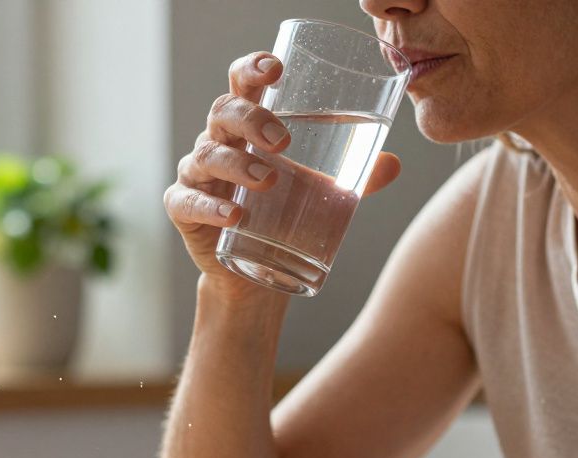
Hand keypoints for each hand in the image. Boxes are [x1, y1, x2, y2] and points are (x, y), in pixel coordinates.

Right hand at [164, 51, 401, 302]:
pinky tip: (233, 216)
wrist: (254, 270)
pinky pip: (187, 202)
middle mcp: (218, 142)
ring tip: (266, 180)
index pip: (242, 85)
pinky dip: (209, 208)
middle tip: (283, 141)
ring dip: (236, 164)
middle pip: (223, 112)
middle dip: (251, 119)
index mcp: (247, 127)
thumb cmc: (281, 213)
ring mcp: (197, 175)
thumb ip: (352, 177)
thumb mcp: (318, 191)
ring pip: (206, 155)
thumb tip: (393, 164)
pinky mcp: (183, 210)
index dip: (252, 69)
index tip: (275, 67)